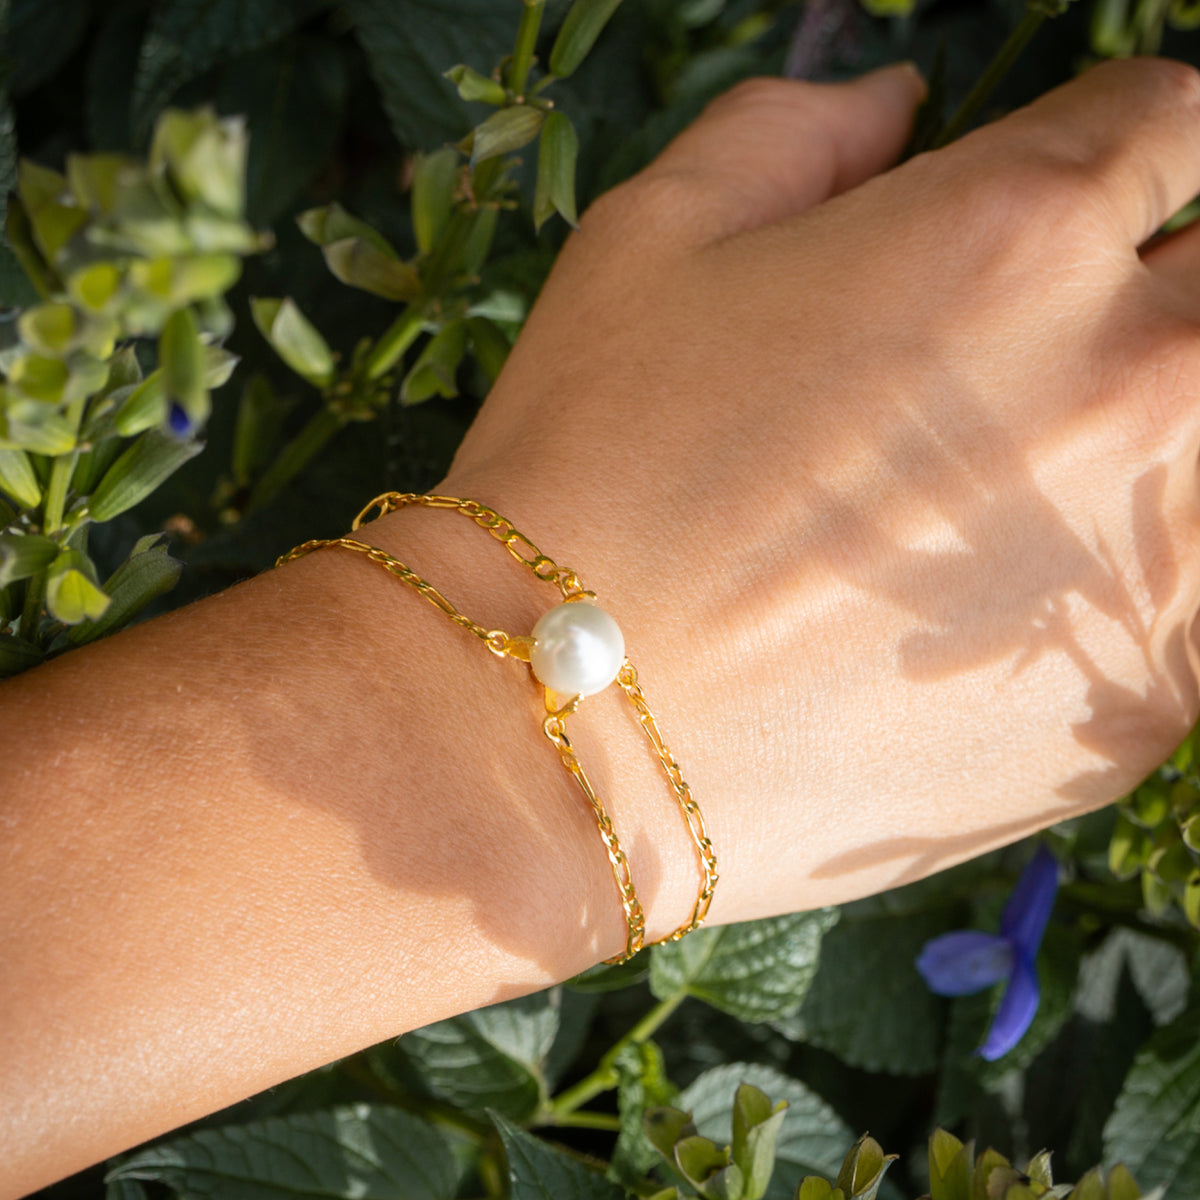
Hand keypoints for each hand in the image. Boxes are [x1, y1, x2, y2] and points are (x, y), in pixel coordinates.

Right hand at [440, 58, 1199, 924]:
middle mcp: (1126, 384)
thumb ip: (794, 132)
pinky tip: (1014, 595)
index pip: (1173, 124)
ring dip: (1160, 440)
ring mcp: (1159, 561)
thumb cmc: (589, 471)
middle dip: (1166, 286)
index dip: (1117, 151)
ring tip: (1028, 481)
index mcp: (1014, 237)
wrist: (567, 723)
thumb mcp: (650, 243)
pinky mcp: (1147, 707)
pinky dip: (1139, 577)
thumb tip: (896, 101)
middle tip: (1048, 349)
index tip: (1069, 203)